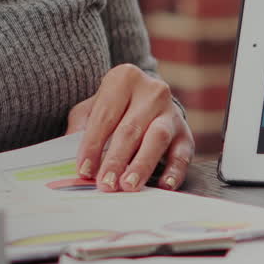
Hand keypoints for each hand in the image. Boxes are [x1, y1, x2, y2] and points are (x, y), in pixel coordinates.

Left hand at [67, 64, 193, 191]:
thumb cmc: (115, 107)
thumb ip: (81, 127)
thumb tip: (77, 158)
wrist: (148, 99)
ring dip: (142, 165)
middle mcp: (153, 91)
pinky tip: (164, 185)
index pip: (105, 116)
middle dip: (116, 159)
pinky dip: (174, 171)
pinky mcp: (186, 133)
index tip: (84, 170)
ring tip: (128, 185)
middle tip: (105, 183)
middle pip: (131, 129)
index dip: (93, 145)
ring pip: (157, 138)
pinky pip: (182, 153)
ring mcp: (172, 112)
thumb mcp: (92, 108)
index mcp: (125, 78)